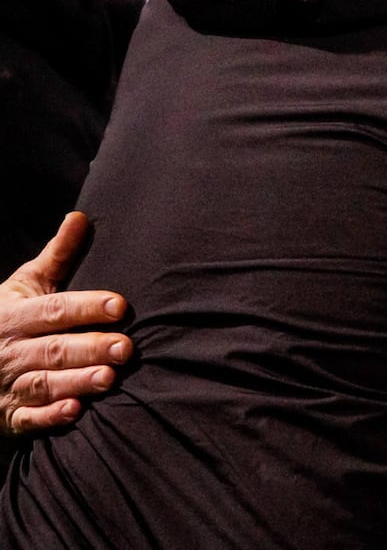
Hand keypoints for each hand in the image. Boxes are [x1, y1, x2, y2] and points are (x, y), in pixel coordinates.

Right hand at [0, 212, 131, 436]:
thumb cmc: (9, 317)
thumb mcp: (25, 285)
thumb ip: (56, 256)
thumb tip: (81, 217)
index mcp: (14, 315)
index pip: (54, 310)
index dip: (86, 307)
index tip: (120, 305)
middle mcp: (10, 350)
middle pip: (52, 349)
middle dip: (89, 348)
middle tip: (126, 348)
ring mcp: (7, 385)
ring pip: (43, 384)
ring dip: (75, 382)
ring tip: (109, 378)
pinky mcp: (9, 415)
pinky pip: (28, 418)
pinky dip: (49, 416)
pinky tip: (75, 410)